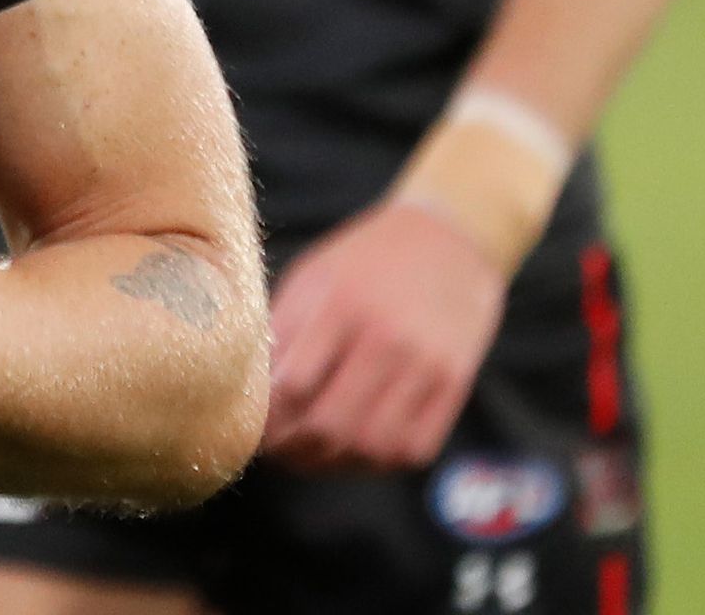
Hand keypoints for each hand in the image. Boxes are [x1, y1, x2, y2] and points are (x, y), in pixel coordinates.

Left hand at [260, 199, 507, 471]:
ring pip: (374, 446)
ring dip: (334, 464)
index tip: (249, 427)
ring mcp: (427, 366)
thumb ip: (283, 330)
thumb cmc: (366, 258)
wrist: (451, 240)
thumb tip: (250, 388)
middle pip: (333, 425)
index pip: (293, 386)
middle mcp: (387, 340)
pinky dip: (379, 462)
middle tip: (275, 450)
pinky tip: (354, 452)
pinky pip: (414, 447)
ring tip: (309, 456)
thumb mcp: (312, 277)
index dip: (266, 420)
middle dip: (294, 449)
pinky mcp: (456, 385)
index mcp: (341, 306)